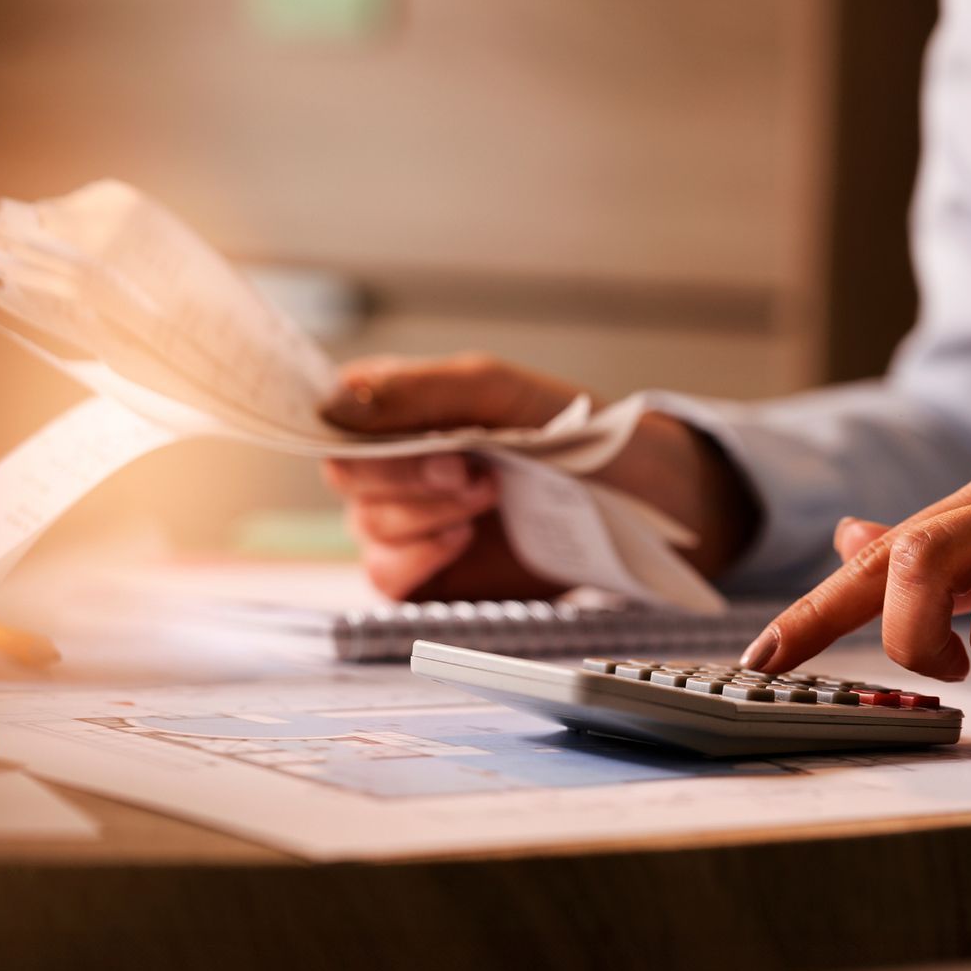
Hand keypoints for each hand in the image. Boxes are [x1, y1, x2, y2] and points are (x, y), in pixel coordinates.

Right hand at [320, 353, 755, 599]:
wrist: (636, 498)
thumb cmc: (572, 432)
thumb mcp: (497, 392)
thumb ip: (417, 391)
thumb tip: (335, 402)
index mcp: (401, 411)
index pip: (334, 418)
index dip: (358, 434)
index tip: (415, 439)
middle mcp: (396, 467)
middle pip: (346, 477)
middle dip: (407, 477)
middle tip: (472, 472)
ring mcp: (411, 523)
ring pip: (367, 529)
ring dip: (423, 516)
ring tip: (486, 499)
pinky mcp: (432, 576)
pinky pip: (388, 579)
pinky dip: (417, 559)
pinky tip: (461, 539)